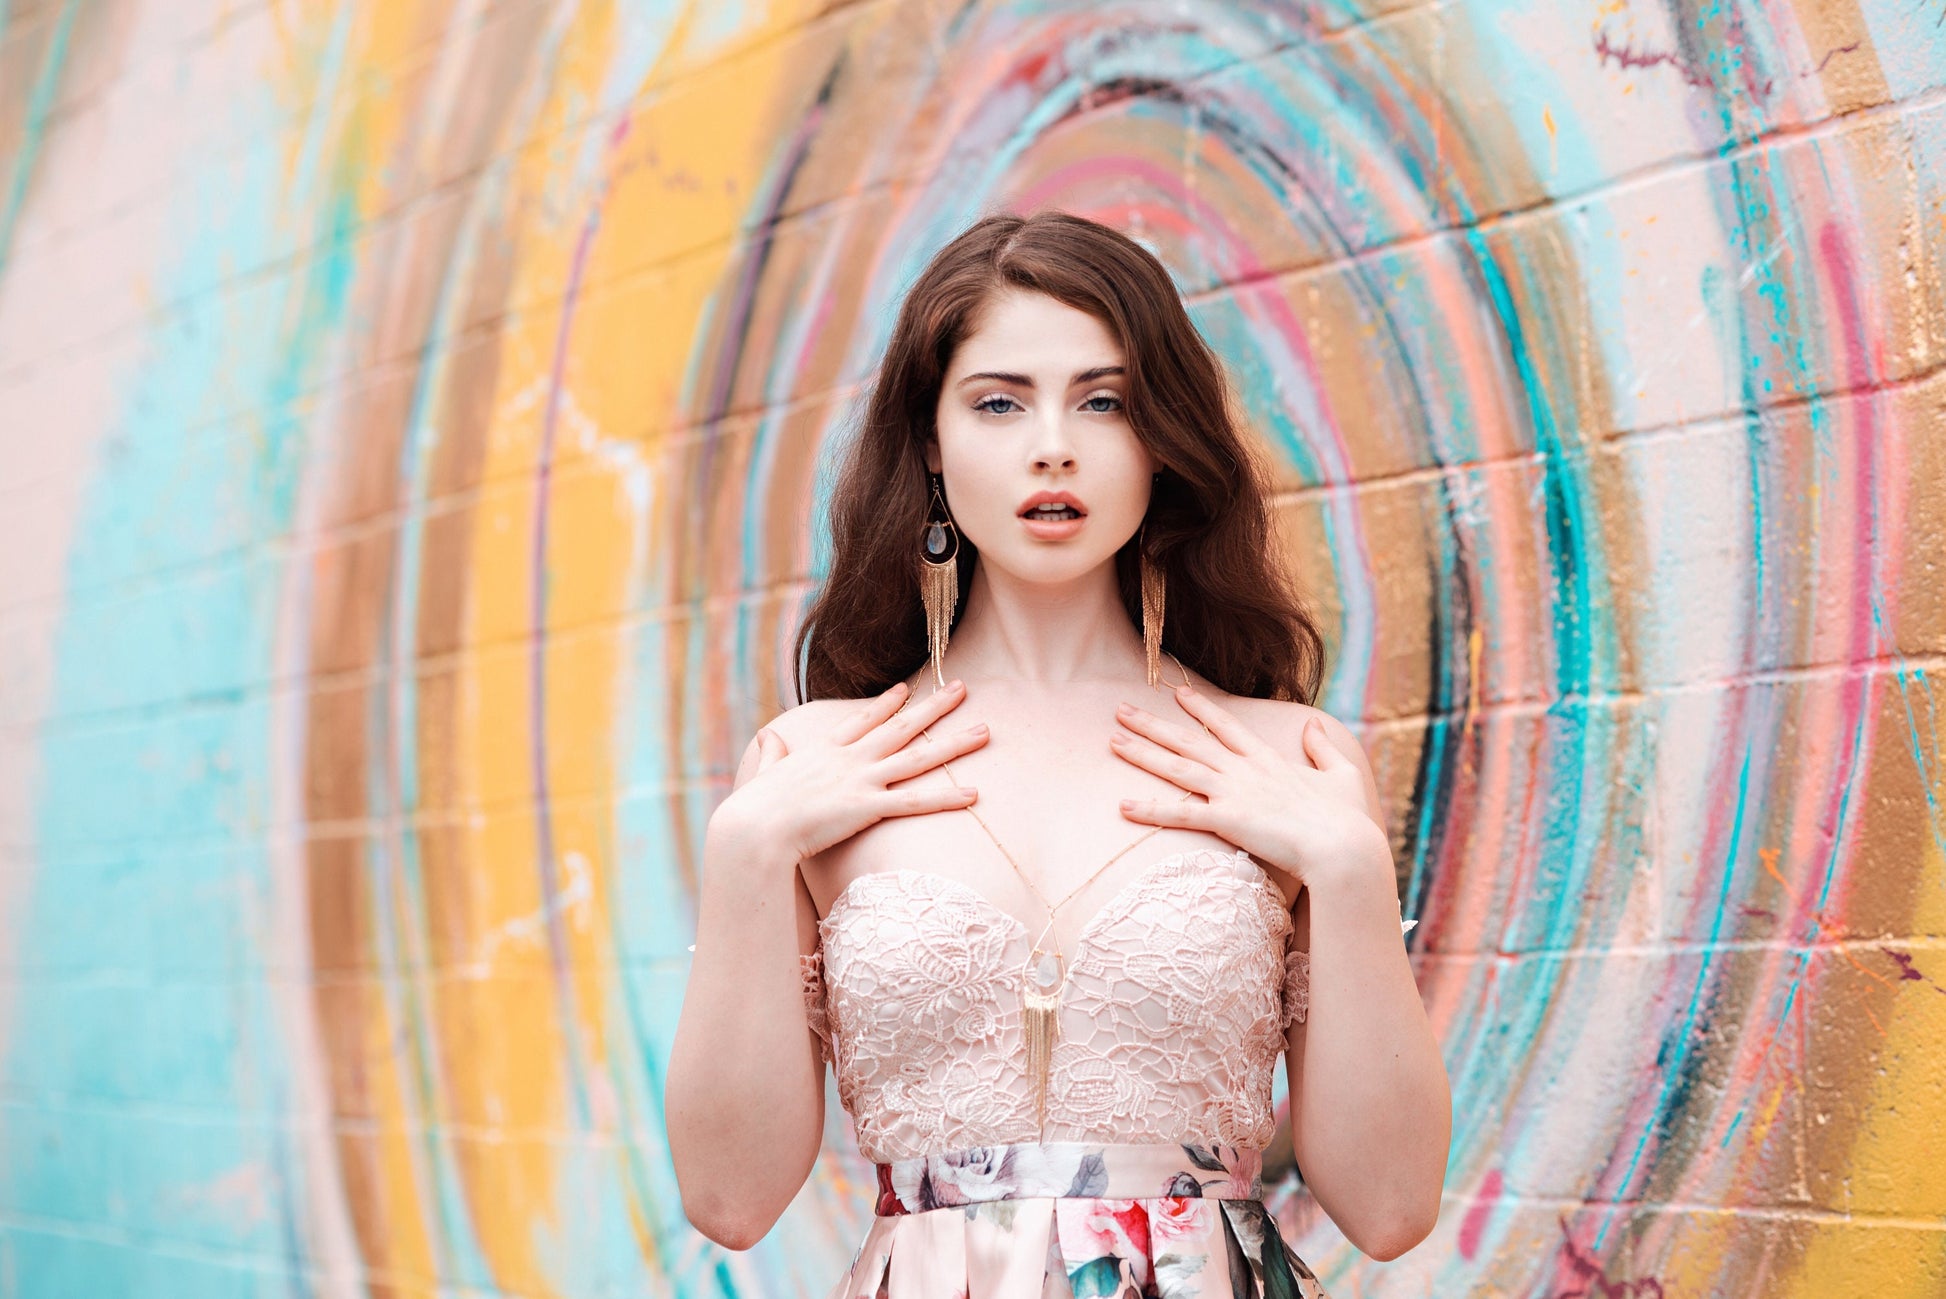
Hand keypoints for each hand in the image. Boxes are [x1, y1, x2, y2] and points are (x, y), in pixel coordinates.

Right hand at [710, 679, 989, 862]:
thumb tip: (768, 735)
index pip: (862, 721)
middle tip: (963, 688)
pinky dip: (946, 798)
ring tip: (986, 732)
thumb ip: (772, 753)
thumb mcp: (764, 773)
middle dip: (935, 706)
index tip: (905, 689)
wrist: (756, 827)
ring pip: (919, 757)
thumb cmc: (755, 808)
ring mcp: (862, 780)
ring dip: (954, 744)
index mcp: (824, 750)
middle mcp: (850, 759)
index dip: (887, 704)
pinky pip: (916, 802)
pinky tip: (974, 794)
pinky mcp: (868, 807)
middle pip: (902, 727)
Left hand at [1109, 683, 1387, 888]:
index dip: (1200, 708)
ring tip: (1112, 741)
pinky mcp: (1227, 819)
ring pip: (1177, 767)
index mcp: (1268, 760)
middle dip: (1153, 724)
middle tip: (1121, 709)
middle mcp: (1244, 770)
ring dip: (1142, 753)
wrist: (1344, 848)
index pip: (1226, 726)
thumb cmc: (1347, 818)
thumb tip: (1313, 725)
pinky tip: (1122, 806)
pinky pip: (1179, 814)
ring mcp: (1233, 792)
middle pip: (1189, 741)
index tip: (1178, 693)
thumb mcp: (1342, 775)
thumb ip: (1322, 748)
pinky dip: (1149, 810)